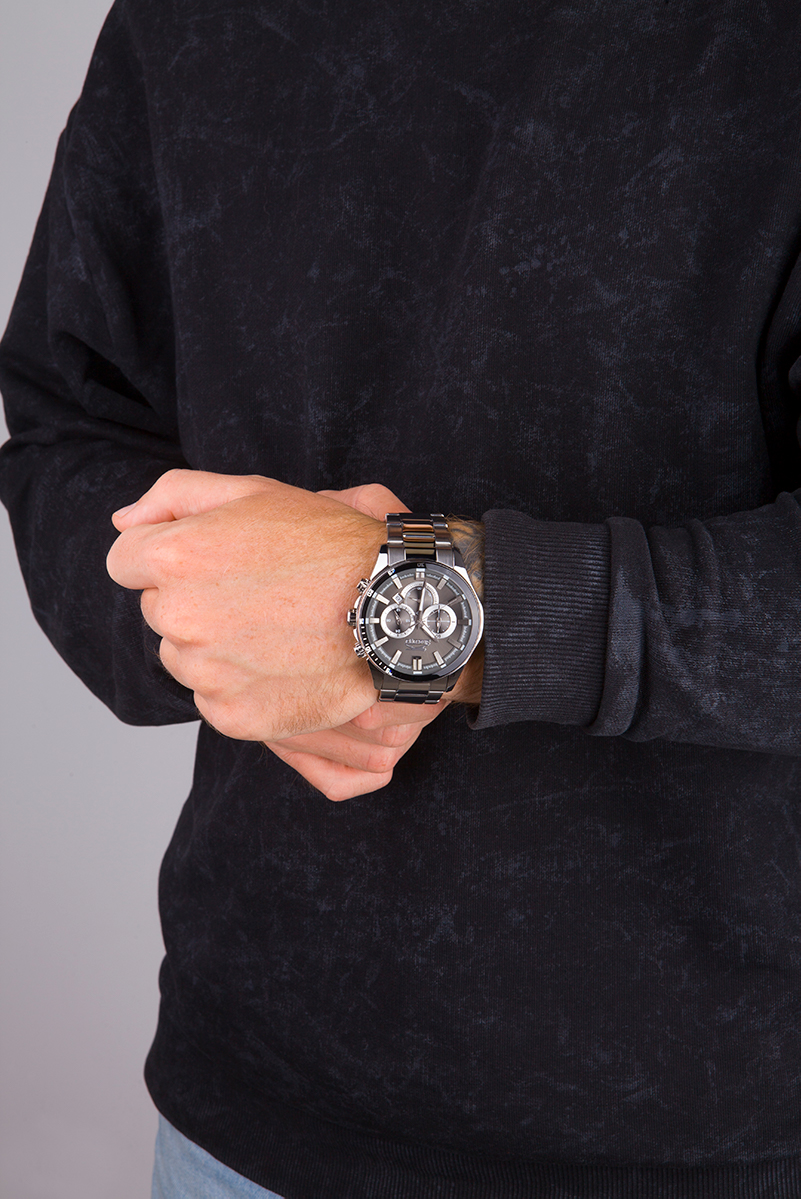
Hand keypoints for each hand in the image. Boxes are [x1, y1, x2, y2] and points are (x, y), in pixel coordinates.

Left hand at [108, 470, 385, 742]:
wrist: (396, 607)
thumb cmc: (327, 543)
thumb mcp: (251, 491)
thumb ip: (171, 497)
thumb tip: (122, 523)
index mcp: (174, 557)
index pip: (125, 560)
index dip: (171, 553)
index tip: (215, 558)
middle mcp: (179, 618)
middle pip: (158, 610)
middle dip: (195, 598)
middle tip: (258, 589)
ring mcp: (206, 672)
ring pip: (185, 656)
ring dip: (215, 644)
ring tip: (276, 626)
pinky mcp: (233, 716)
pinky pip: (213, 697)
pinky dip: (240, 682)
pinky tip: (282, 659)